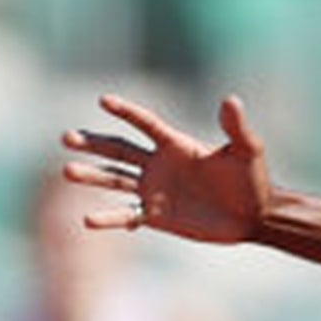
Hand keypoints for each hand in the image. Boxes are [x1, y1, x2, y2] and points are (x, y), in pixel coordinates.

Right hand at [61, 94, 272, 242]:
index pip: (145, 123)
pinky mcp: (155, 216)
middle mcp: (159, 164)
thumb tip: (231, 100)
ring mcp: (153, 190)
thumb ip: (236, 127)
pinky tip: (88, 220)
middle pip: (118, 149)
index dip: (127, 112)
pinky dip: (108, 218)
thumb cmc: (253, 179)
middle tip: (66, 137)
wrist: (254, 216)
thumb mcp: (247, 150)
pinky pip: (125, 216)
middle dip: (93, 143)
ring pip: (114, 179)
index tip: (104, 100)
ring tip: (68, 171)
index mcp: (176, 144)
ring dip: (91, 176)